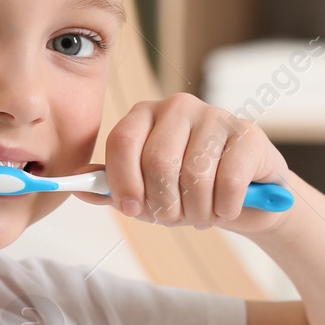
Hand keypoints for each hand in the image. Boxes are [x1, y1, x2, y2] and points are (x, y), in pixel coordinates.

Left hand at [71, 93, 292, 235]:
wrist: (245, 195)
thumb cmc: (188, 189)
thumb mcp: (145, 191)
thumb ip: (112, 188)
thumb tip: (77, 186)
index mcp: (145, 115)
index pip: (122, 141)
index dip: (123, 182)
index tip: (132, 209)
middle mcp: (178, 107)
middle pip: (158, 161)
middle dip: (165, 204)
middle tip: (176, 218)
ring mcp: (215, 116)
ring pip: (194, 175)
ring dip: (198, 211)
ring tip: (203, 214)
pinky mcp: (248, 134)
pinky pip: (228, 182)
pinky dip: (225, 208)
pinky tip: (227, 208)